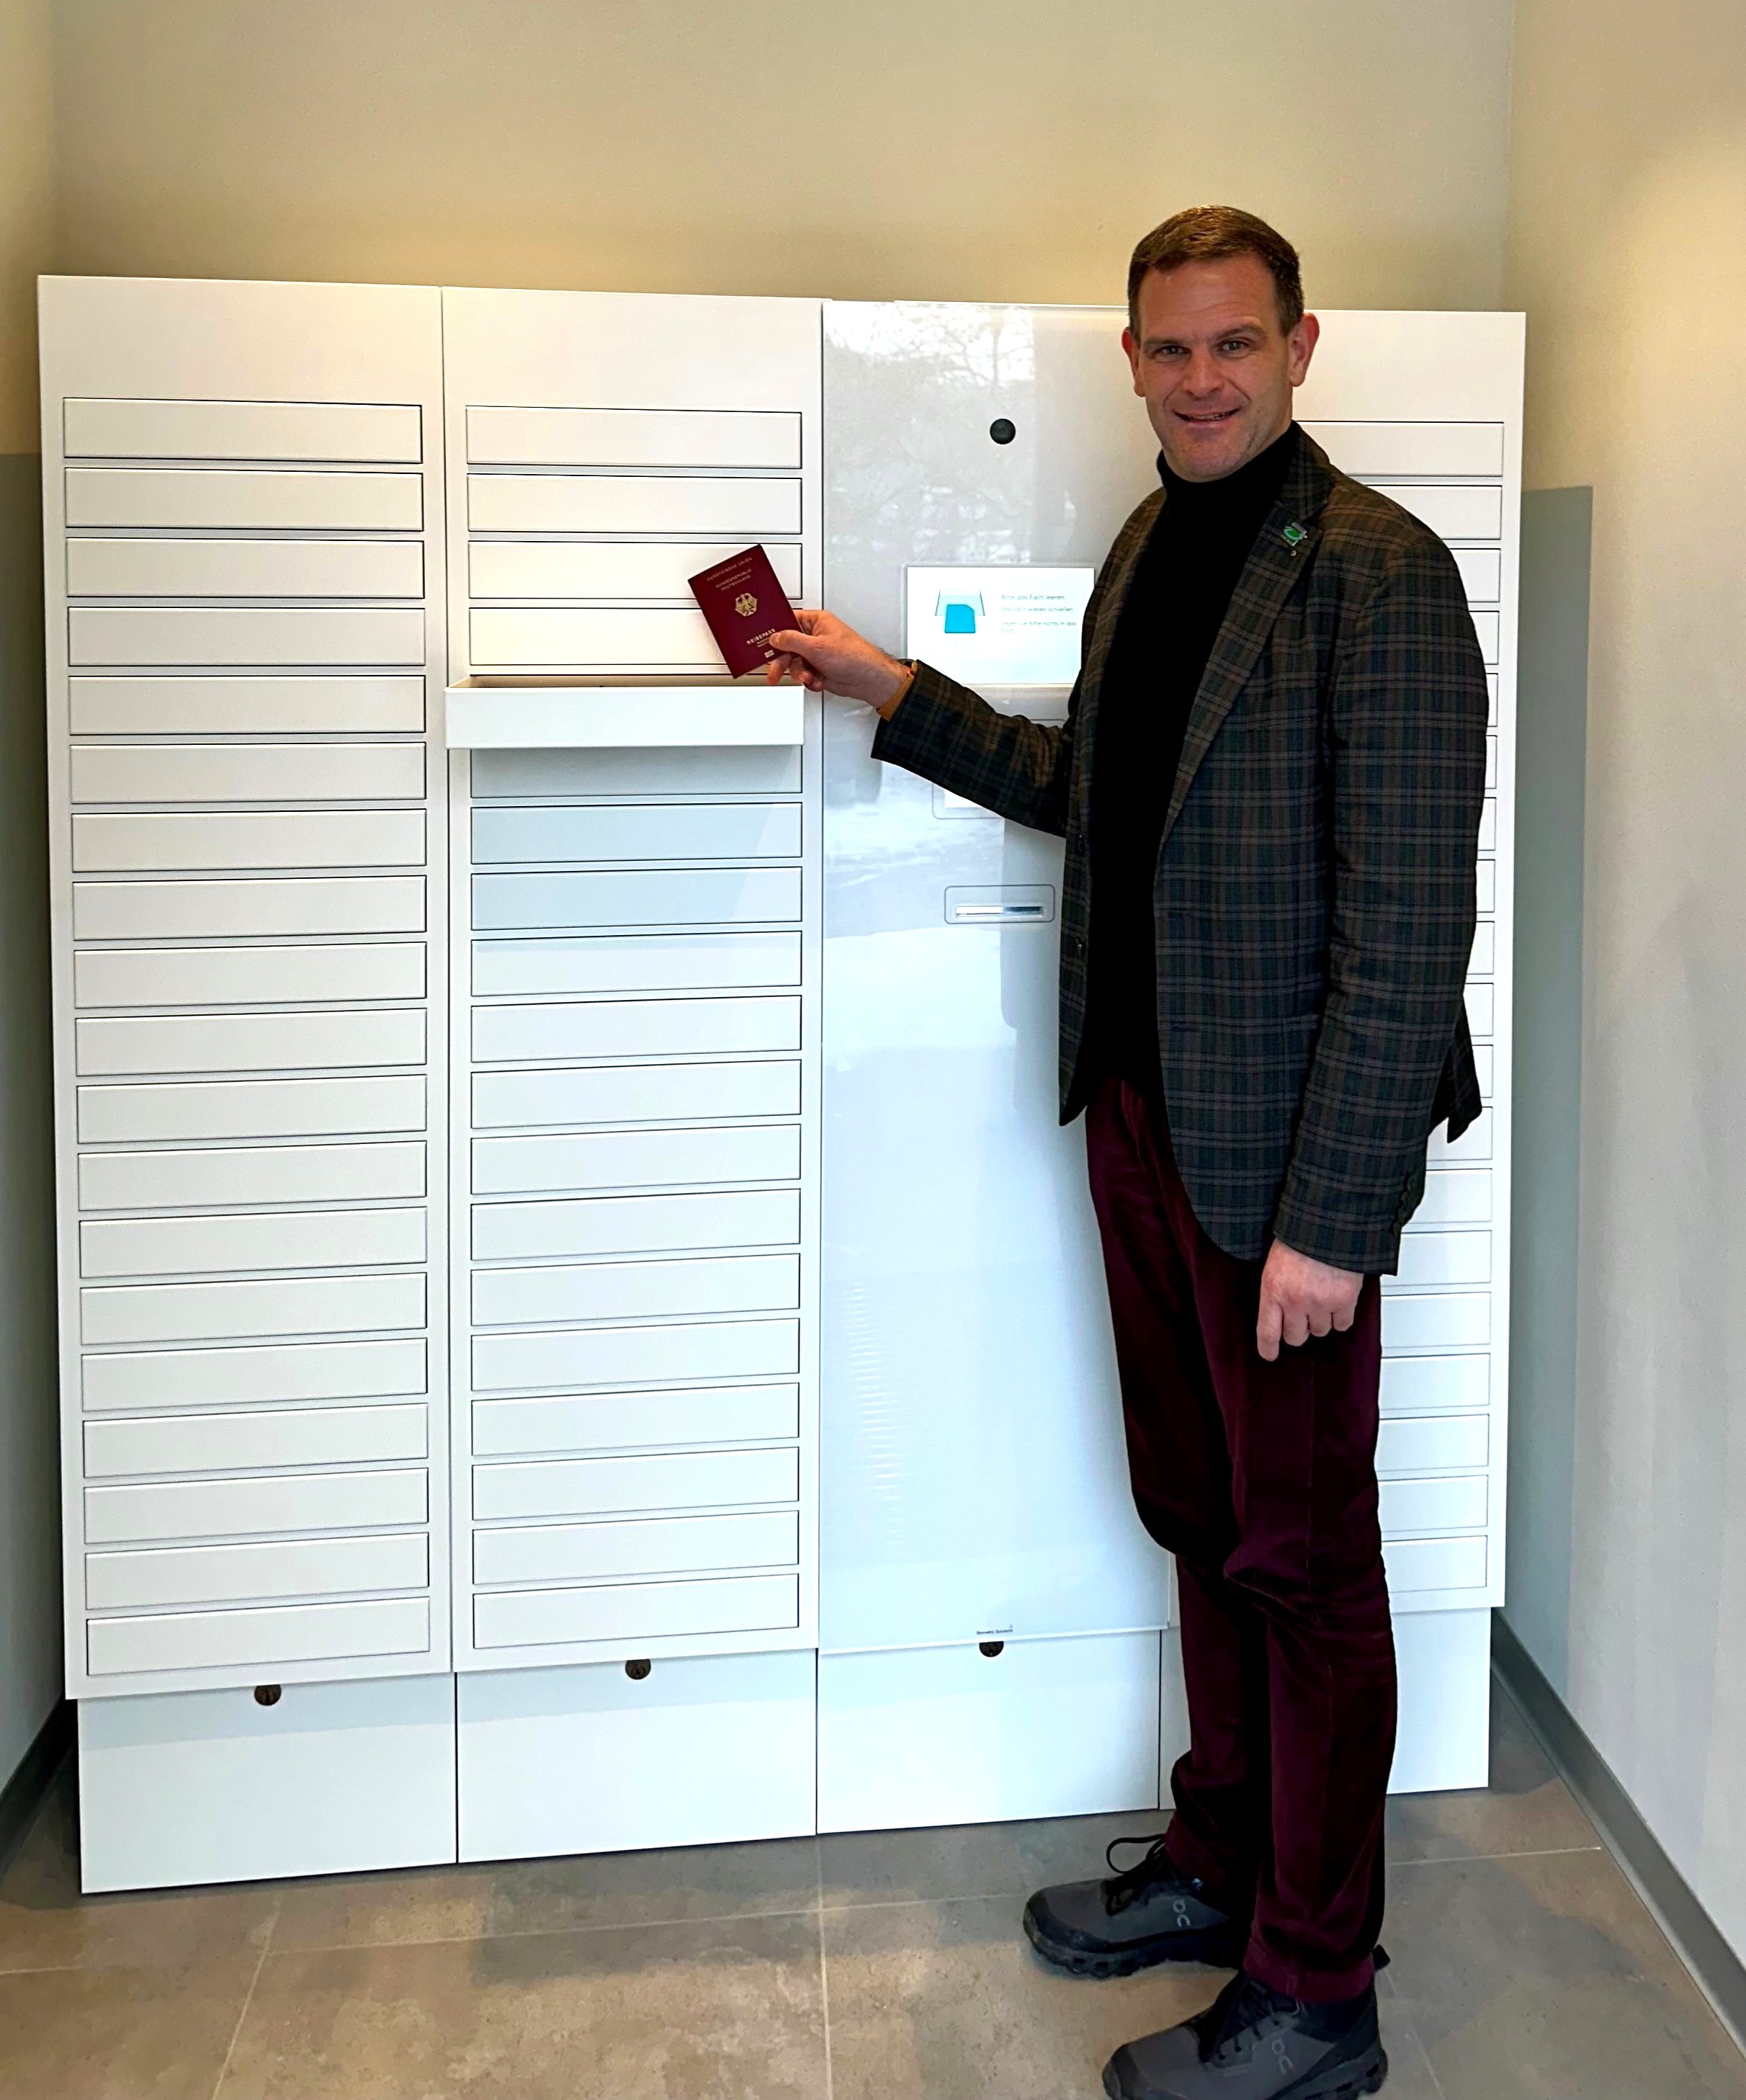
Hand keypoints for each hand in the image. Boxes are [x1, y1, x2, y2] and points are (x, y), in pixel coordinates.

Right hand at [764, 608, 909, 712]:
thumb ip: (791, 641)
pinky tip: (817, 682)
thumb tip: (775, 637)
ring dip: (799, 673)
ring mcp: (817, 654)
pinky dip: (808, 681)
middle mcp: (815, 636)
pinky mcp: (819, 669)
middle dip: (783, 661)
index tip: (764, 642)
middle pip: (787, 646)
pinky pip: (803, 675)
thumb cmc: (853, 656)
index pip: (788, 621)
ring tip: (808, 678)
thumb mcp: (816, 646)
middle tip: (775, 672)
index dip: (775, 632)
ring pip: (794, 663)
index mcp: (816, 622)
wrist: (869, 680)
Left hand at [1256, 1240, 1362, 1361]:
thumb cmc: (1300, 1236)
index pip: (1267, 1332)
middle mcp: (1295, 1301)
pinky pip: (1343, 1324)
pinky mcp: (1344, 1301)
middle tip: (1303, 1315)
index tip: (1270, 1355)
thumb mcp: (1274, 1262)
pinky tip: (1339, 1301)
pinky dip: (1342, 1316)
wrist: (1328, 1222)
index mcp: (1272, 1290)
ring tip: (1322, 1298)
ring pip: (1320, 1331)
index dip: (1268, 1348)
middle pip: (1296, 1337)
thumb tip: (1278, 1311)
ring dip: (1321, 1320)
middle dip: (1299, 1328)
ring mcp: (1320, 1303)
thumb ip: (1276, 1289)